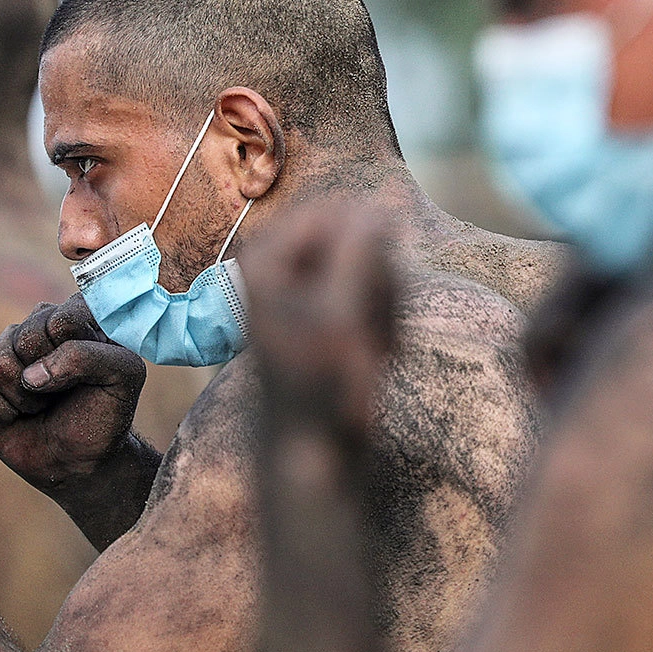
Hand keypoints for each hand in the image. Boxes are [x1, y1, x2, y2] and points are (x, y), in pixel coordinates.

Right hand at [0, 293, 145, 494]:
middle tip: (60, 394)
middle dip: (45, 378)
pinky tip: (16, 414)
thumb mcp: (123, 377)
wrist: (76, 460)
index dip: (68, 354)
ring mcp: (7, 347)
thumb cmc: (103, 415)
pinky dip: (0, 410)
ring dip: (24, 398)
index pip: (59, 320)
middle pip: (24, 337)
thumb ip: (87, 356)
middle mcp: (41, 324)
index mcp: (80, 314)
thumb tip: (30, 374)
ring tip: (41, 405)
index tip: (85, 376)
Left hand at [242, 204, 396, 445]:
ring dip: (386, 304)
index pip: (333, 210)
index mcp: (266, 256)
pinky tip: (373, 354)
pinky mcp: (336, 304)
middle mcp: (285, 262)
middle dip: (378, 280)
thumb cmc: (318, 384)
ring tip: (368, 348)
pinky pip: (381, 290)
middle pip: (359, 234)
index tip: (365, 293)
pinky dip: (386, 320)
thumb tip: (379, 206)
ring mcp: (312, 284)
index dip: (366, 244)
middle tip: (364, 332)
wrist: (316, 445)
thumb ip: (357, 253)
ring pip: (376, 262)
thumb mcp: (338, 315)